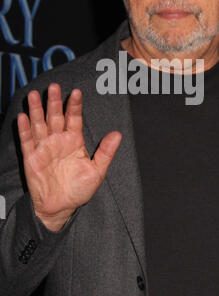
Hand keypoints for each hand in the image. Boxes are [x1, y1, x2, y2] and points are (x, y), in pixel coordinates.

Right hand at [17, 83, 121, 231]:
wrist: (61, 207)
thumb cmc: (79, 189)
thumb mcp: (97, 171)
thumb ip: (106, 152)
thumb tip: (117, 134)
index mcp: (74, 141)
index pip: (74, 118)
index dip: (74, 105)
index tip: (76, 92)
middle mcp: (58, 140)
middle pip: (55, 116)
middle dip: (54, 101)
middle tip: (54, 87)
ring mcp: (44, 147)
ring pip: (39, 124)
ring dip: (36, 110)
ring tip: (34, 96)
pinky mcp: (31, 157)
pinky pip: (27, 141)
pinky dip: (25, 129)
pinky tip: (24, 117)